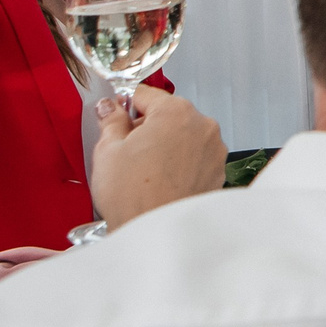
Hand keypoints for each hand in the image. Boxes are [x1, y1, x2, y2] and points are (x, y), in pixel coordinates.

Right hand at [90, 88, 225, 228]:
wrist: (156, 232)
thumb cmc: (134, 194)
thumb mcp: (108, 150)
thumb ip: (111, 121)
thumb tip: (111, 108)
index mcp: (176, 112)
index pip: (147, 94)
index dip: (126, 104)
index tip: (116, 114)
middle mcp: (203, 126)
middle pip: (168, 115)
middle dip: (147, 126)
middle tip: (125, 149)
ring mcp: (214, 150)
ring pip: (183, 136)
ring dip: (165, 144)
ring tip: (143, 169)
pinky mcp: (217, 171)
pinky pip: (194, 157)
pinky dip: (179, 162)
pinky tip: (160, 179)